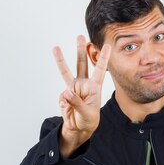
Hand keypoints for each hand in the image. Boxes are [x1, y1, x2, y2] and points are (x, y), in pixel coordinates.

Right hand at [53, 36, 110, 156]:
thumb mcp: (86, 113)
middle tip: (80, 36)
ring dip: (61, 60)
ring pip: (67, 72)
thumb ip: (76, 102)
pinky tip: (67, 110)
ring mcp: (73, 88)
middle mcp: (84, 84)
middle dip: (81, 50)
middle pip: (82, 64)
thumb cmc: (88, 120)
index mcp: (94, 87)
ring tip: (55, 48)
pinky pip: (62, 96)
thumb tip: (66, 92)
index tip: (108, 46)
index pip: (101, 70)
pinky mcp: (65, 94)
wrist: (78, 128)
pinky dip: (63, 103)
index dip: (104, 58)